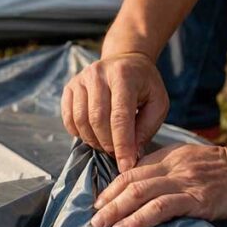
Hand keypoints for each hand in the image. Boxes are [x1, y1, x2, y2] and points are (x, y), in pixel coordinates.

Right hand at [62, 52, 169, 171]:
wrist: (126, 61)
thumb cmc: (145, 85)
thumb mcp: (158, 103)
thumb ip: (147, 128)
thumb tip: (132, 154)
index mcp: (124, 76)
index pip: (120, 117)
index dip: (122, 145)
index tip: (126, 166)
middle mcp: (99, 74)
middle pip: (97, 120)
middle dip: (108, 144)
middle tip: (117, 154)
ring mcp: (81, 79)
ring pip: (81, 121)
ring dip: (93, 141)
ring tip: (106, 145)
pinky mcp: (70, 87)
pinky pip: (69, 118)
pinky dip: (79, 134)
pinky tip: (93, 135)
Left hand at [90, 143, 226, 226]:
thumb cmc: (222, 170)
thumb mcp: (189, 162)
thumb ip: (166, 171)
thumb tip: (141, 189)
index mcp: (168, 157)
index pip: (131, 171)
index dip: (111, 189)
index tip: (99, 204)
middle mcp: (172, 167)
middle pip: (130, 183)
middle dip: (108, 203)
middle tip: (93, 221)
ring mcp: (184, 182)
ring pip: (141, 194)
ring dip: (117, 212)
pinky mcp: (197, 199)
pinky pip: (162, 208)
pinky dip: (139, 219)